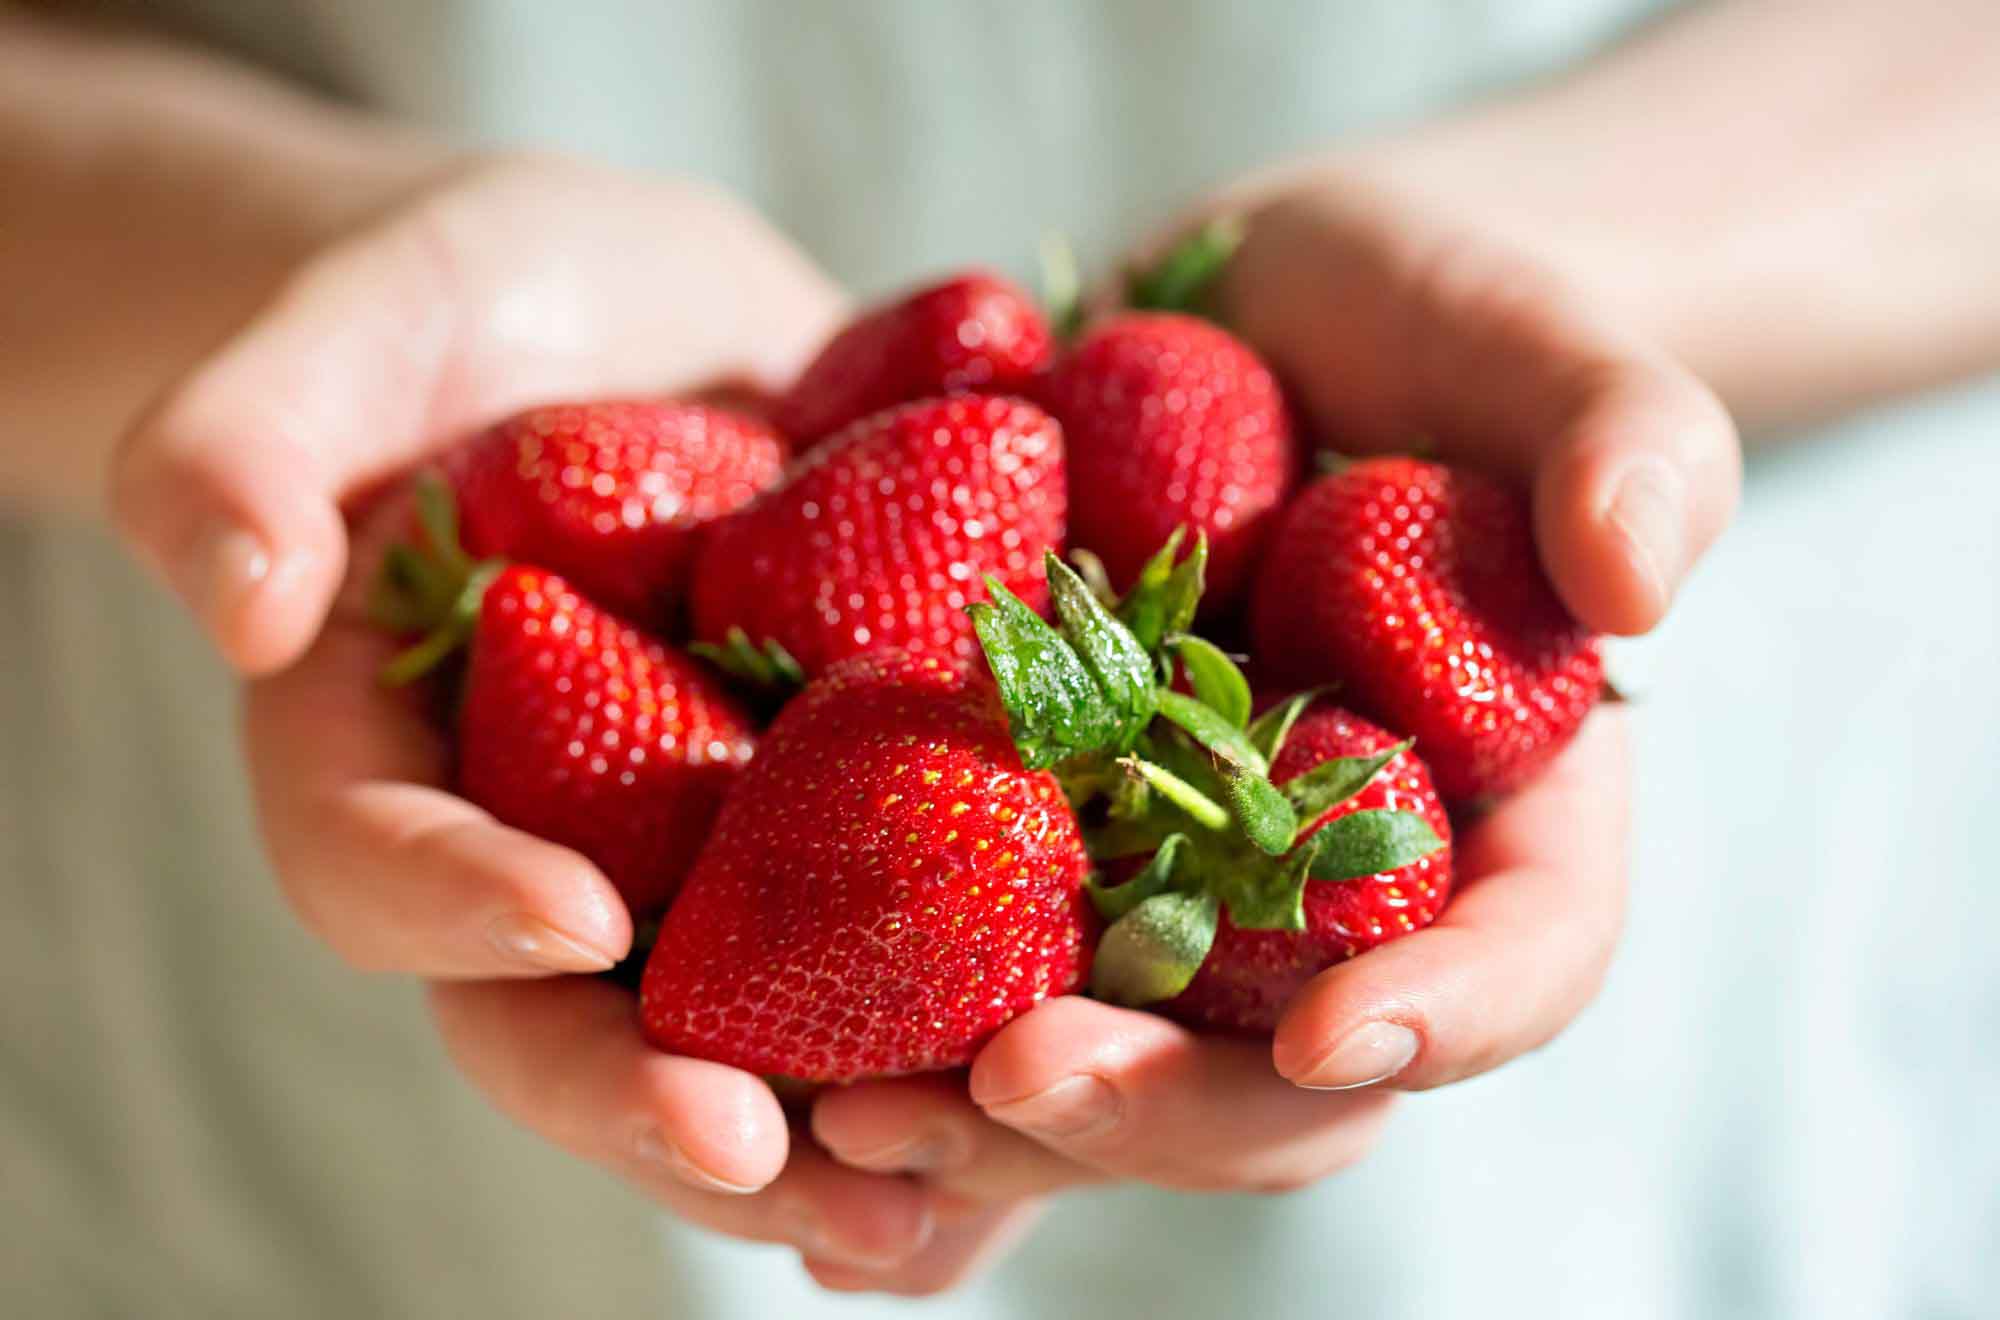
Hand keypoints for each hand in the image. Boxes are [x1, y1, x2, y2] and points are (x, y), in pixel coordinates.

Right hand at [106, 154, 971, 1266]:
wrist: (639, 321)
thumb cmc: (460, 312)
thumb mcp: (348, 330)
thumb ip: (245, 442)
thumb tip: (232, 592)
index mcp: (392, 765)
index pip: (384, 866)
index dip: (460, 909)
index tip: (574, 923)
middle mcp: (546, 850)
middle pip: (572, 1025)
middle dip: (664, 1106)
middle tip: (768, 1159)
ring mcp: (701, 858)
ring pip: (748, 1036)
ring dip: (835, 1134)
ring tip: (940, 1200)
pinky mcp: (843, 823)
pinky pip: (897, 949)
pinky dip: (964, 1031)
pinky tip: (1061, 1084)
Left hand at [794, 167, 1732, 1294]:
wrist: (1256, 319)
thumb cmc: (1430, 326)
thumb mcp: (1544, 348)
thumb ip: (1626, 438)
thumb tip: (1642, 577)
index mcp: (1495, 819)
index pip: (1520, 956)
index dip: (1449, 1016)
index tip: (1341, 1038)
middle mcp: (1326, 898)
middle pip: (1275, 1074)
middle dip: (1155, 1109)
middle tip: (1012, 1088)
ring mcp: (1171, 889)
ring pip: (1107, 1068)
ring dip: (985, 1129)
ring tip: (847, 1123)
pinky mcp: (1033, 849)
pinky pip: (967, 988)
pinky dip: (883, 1058)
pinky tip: (780, 1115)